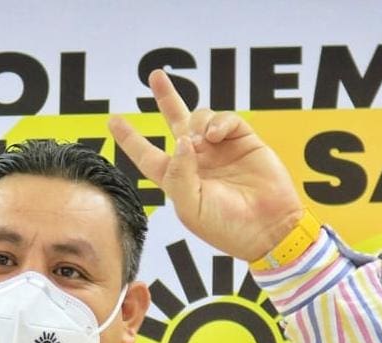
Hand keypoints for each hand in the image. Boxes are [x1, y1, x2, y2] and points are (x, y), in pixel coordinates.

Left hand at [109, 68, 304, 261]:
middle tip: (155, 75)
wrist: (268, 228)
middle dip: (166, 97)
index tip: (113, 120)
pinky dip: (218, 122)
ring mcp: (220, 149)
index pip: (147, 156)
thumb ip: (178, 174)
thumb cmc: (226, 226)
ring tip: (204, 142)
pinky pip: (226, 119)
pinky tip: (216, 136)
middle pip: (175, 121)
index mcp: (177, 180)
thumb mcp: (191, 206)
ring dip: (196, 123)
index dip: (130, 138)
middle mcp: (197, 160)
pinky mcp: (244, 141)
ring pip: (200, 117)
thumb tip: (180, 140)